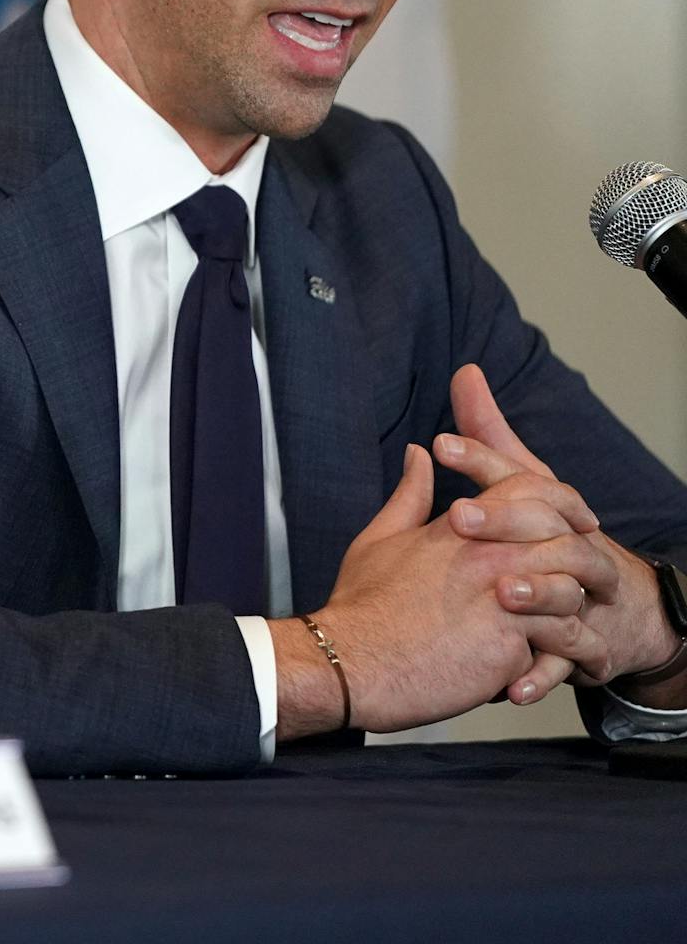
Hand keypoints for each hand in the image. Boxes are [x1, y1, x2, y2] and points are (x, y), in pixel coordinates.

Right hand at [273, 444, 608, 737]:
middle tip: (599, 578)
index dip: (560, 500)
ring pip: (574, 590)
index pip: (529, 490)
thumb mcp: (379, 538)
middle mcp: (488, 556)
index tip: (577, 520)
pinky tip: (579, 666)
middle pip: (564, 537)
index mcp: (460, 527)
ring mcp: (504, 600)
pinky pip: (565, 641)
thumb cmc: (361, 605)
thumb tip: (418, 456)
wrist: (352, 663)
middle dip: (588, 556)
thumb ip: (408, 496)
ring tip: (588, 632)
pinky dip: (577, 653)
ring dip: (584, 609)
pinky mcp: (511, 644)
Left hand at [435, 364, 676, 701]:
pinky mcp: (587, 649)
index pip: (520, 472)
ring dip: (537, 594)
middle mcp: (574, 547)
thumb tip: (466, 372)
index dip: (482, 455)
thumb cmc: (555, 541)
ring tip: (500, 594)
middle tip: (457, 517)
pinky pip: (569, 663)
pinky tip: (512, 685)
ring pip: (570, 594)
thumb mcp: (520, 487)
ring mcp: (584, 600)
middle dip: (505, 520)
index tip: (439, 442)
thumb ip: (490, 435)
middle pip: (550, 528)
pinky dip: (541, 674)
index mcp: (552, 508)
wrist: (619, 612)